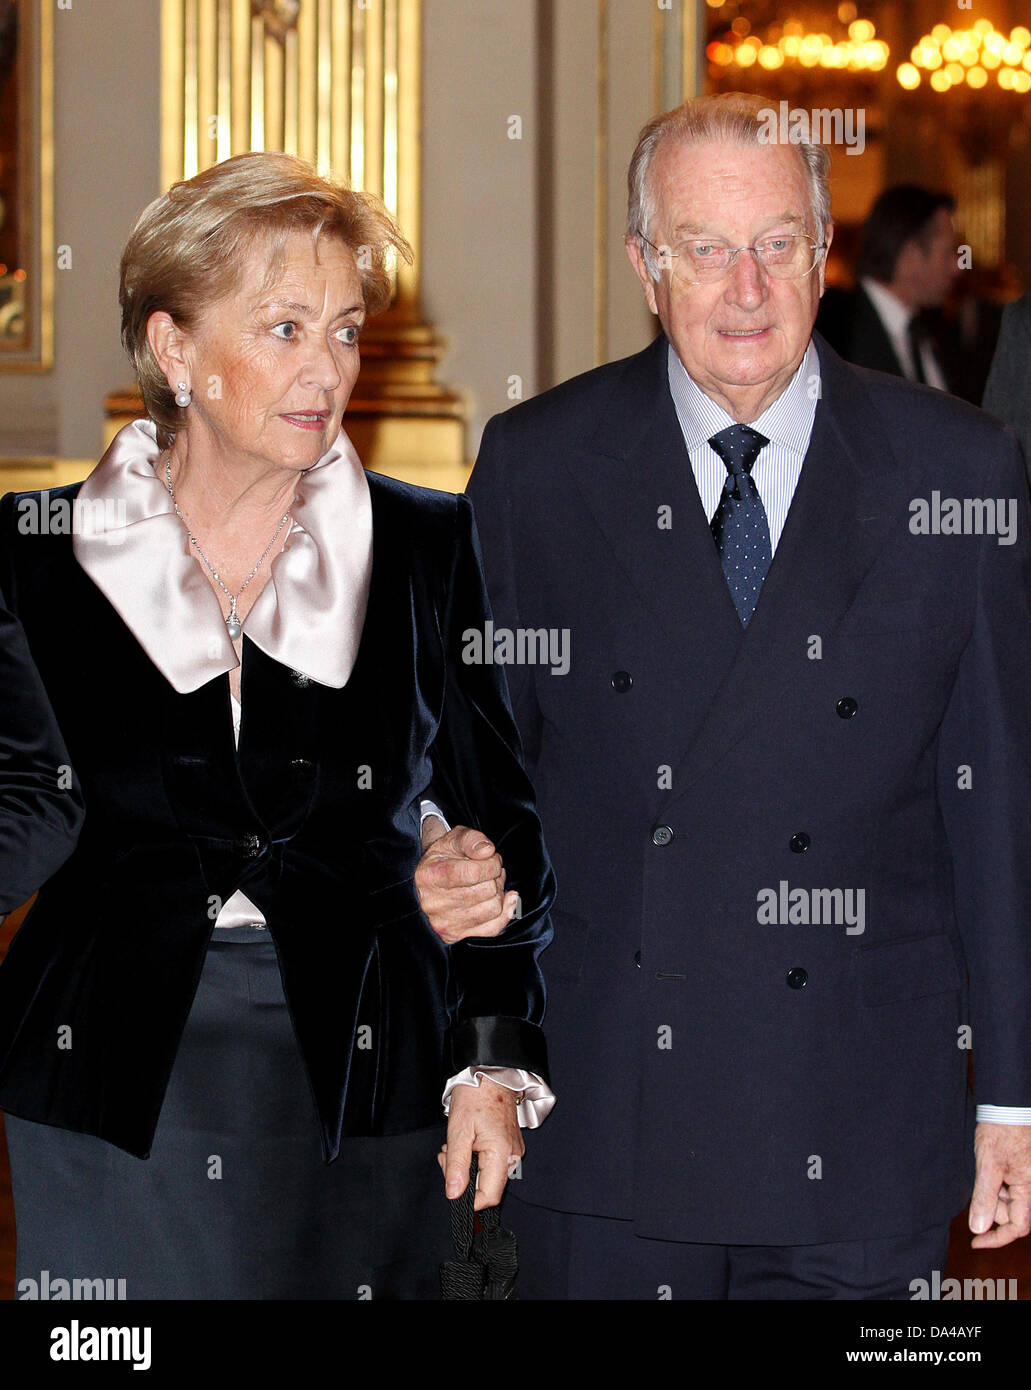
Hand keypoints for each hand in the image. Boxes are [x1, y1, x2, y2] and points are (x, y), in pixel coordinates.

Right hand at [415, 822, 518, 943]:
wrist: (431, 878)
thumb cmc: (444, 856)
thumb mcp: (454, 838)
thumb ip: (472, 839)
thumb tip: (488, 851)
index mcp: (430, 876)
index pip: (472, 873)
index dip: (491, 864)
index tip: (491, 857)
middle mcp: (433, 903)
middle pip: (486, 891)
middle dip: (495, 876)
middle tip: (490, 869)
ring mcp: (444, 922)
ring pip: (493, 908)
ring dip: (498, 892)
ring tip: (490, 882)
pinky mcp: (455, 936)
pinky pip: (492, 928)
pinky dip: (504, 912)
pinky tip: (504, 899)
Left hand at [438, 1077, 523, 1210]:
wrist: (490, 1073)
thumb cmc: (475, 1096)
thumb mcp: (459, 1130)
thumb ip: (457, 1165)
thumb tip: (454, 1194)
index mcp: (502, 1154)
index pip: (489, 1197)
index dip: (468, 1198)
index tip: (451, 1182)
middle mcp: (513, 1156)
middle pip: (487, 1188)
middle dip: (463, 1179)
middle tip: (446, 1156)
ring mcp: (512, 1151)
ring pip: (487, 1176)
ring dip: (466, 1167)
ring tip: (453, 1146)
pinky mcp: (509, 1145)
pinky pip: (491, 1163)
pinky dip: (475, 1159)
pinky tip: (466, 1143)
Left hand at [969, 1122, 1030, 1247]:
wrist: (1009, 1105)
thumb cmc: (1001, 1131)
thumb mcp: (988, 1164)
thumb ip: (984, 1197)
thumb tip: (978, 1229)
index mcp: (1028, 1188)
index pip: (1017, 1227)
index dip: (997, 1238)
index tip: (975, 1241)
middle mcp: (1030, 1186)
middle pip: (1010, 1213)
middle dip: (991, 1206)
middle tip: (980, 1181)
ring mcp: (1025, 1178)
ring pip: (1007, 1199)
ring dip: (992, 1192)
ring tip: (985, 1166)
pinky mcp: (1020, 1169)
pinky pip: (1007, 1186)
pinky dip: (994, 1183)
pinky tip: (989, 1165)